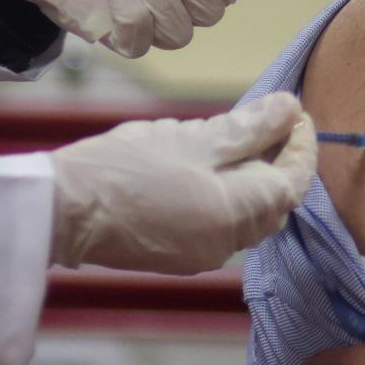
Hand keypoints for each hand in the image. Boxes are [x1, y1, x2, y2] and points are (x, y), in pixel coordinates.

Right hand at [50, 92, 315, 274]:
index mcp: (233, 216)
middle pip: (274, 203)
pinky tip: (206, 164)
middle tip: (272, 119)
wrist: (62, 210)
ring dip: (253, 177)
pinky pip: (221, 223)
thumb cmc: (122, 169)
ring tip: (237, 136)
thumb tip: (289, 109)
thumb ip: (247, 128)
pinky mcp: (178, 254)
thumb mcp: (190, 138)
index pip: (292, 184)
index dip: (302, 146)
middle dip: (280, 160)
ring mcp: (200, 254)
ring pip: (248, 214)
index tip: (296, 112)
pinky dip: (227, 193)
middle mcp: (225, 245)